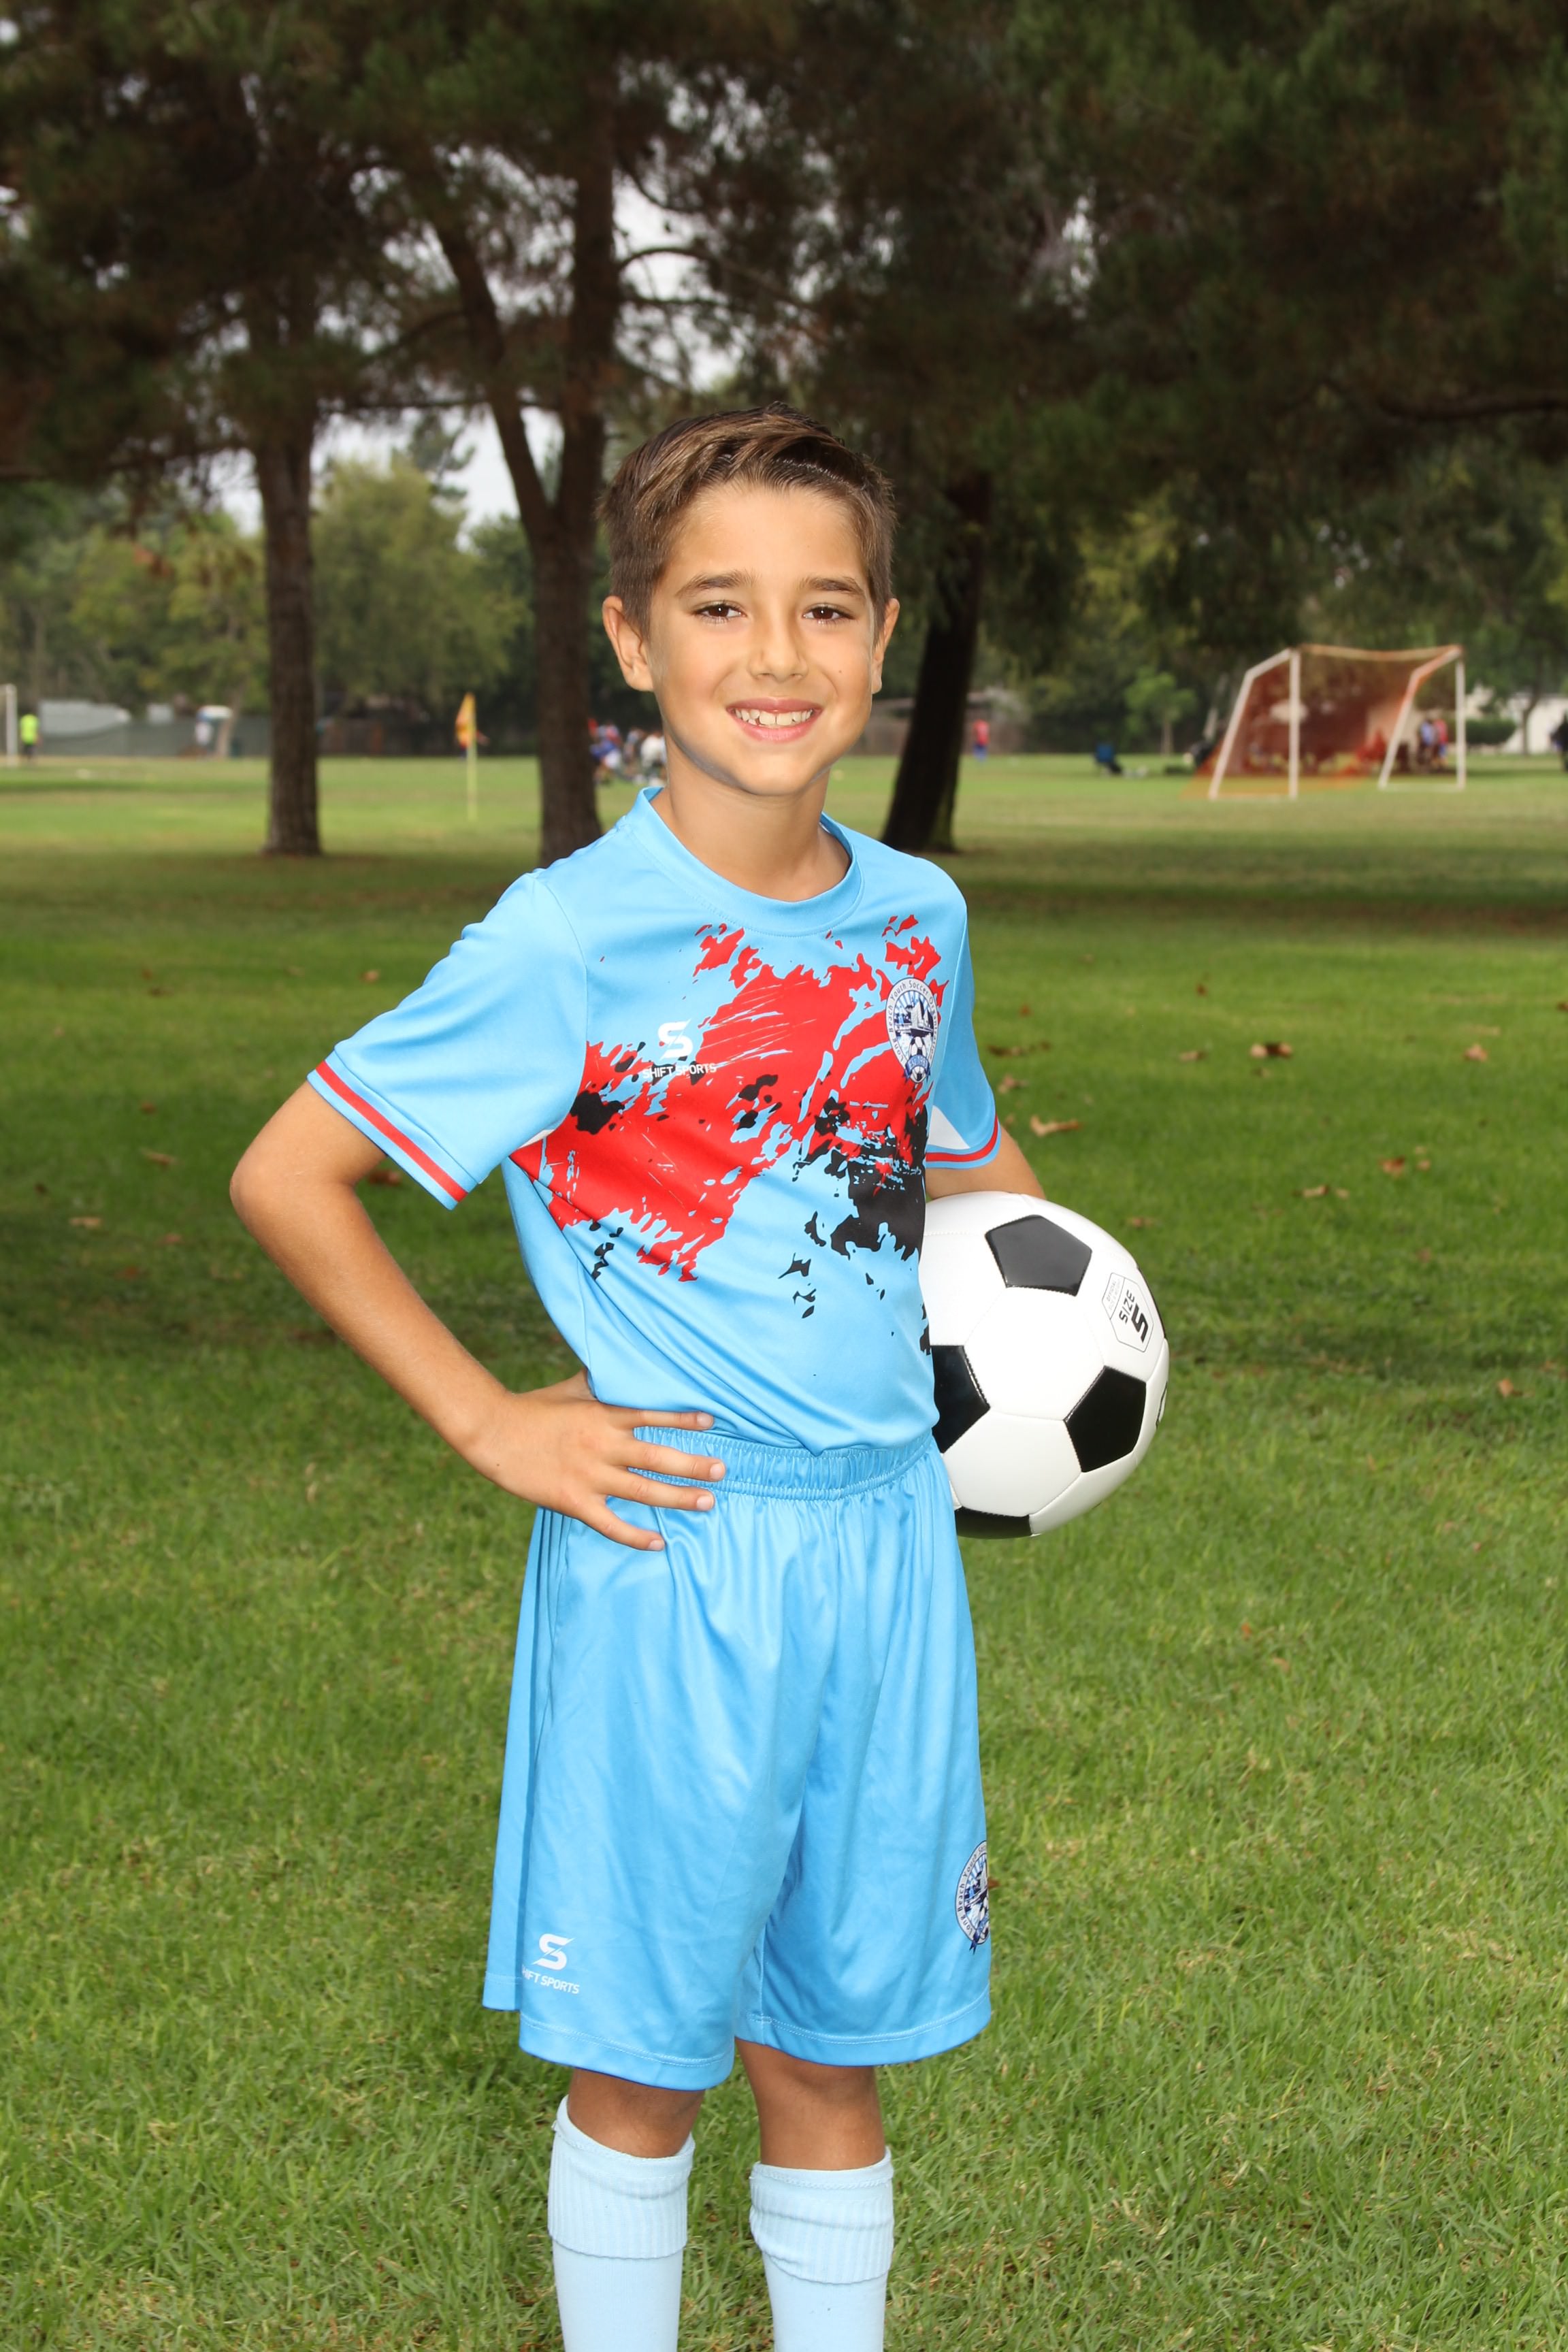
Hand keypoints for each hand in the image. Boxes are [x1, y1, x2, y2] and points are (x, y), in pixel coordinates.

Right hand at [460, 1369, 723, 1550]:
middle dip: (693, 1465)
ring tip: (708, 1502)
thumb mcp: (572, 1388)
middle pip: (658, 1457)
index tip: (711, 1422)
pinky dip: (636, 1536)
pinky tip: (659, 1543)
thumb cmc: (533, 1407)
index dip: (683, 1418)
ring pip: (643, 1490)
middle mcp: (603, 1446)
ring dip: (678, 1497)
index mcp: (604, 1415)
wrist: (494, 1432)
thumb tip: (621, 1362)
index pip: (652, 1415)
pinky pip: (611, 1524)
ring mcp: (590, 1476)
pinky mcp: (574, 1501)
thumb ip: (601, 1381)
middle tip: (722, 1471)